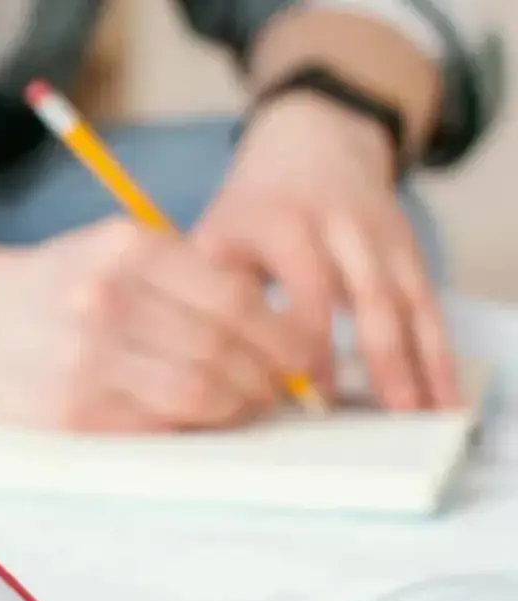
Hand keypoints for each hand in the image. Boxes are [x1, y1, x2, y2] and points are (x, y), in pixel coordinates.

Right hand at [0, 217, 313, 431]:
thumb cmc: (60, 285)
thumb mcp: (117, 250)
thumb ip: (187, 277)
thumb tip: (276, 331)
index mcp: (129, 249)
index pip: (236, 299)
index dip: (281, 335)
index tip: (297, 355)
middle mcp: (108, 299)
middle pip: (225, 349)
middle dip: (267, 377)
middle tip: (277, 388)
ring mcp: (87, 358)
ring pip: (201, 392)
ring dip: (238, 406)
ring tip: (244, 404)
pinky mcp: (73, 410)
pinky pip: (159, 424)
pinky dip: (193, 425)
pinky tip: (198, 416)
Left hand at [192, 93, 457, 409]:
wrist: (313, 140)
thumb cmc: (250, 208)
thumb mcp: (215, 234)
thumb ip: (208, 292)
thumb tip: (202, 365)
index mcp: (285, 224)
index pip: (307, 288)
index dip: (309, 341)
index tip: (306, 392)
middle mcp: (343, 229)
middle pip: (370, 298)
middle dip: (381, 358)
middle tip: (388, 415)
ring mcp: (383, 239)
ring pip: (409, 305)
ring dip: (421, 362)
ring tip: (425, 415)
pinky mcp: (409, 250)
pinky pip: (428, 305)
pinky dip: (438, 351)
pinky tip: (442, 394)